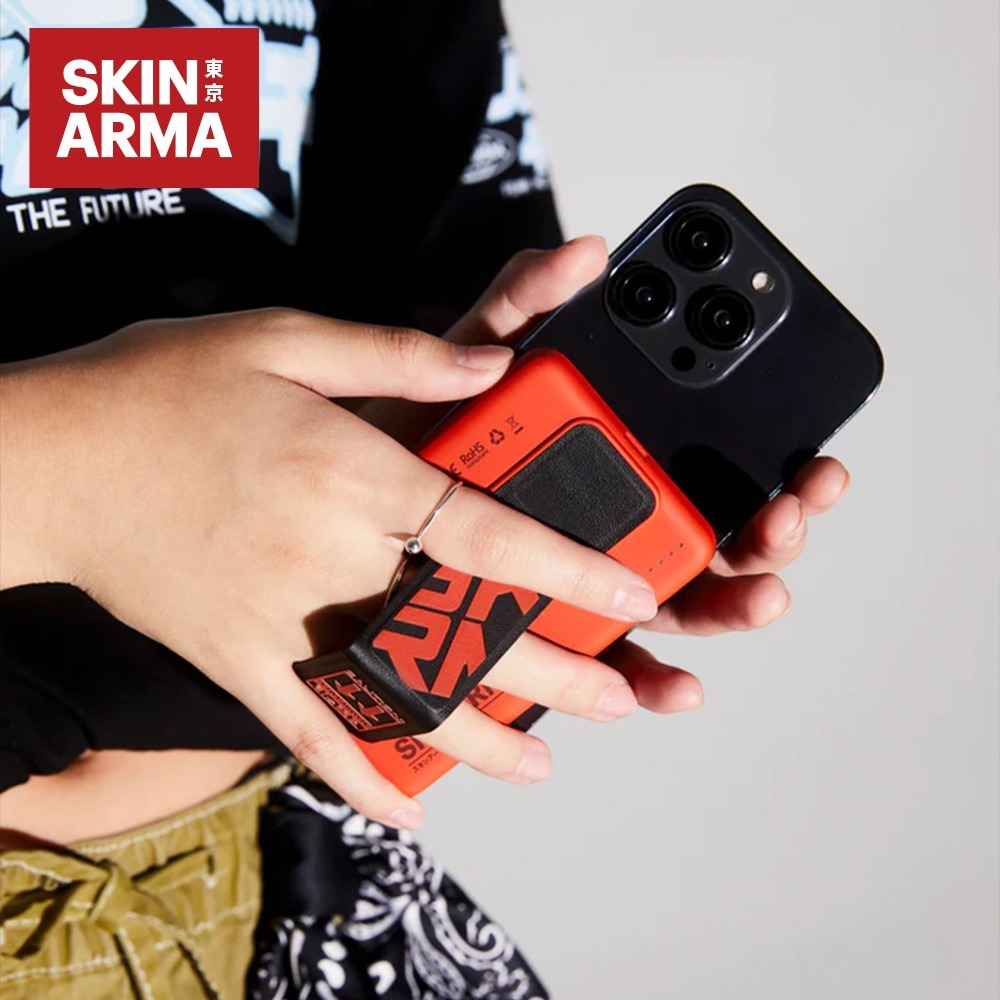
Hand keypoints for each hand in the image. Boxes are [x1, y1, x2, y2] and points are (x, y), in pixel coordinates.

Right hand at [0, 308, 666, 826]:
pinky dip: (359, 776)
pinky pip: (306, 733)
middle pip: (460, 629)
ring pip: (398, 698)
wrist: (52, 457)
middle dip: (551, 670)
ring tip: (540, 763)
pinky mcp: (235, 659)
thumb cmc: (162, 387)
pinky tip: (406, 810)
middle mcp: (325, 557)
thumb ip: (401, 355)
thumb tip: (497, 363)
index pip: (484, 535)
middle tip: (616, 696)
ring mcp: (278, 621)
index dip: (568, 569)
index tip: (630, 596)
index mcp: (350, 473)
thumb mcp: (284, 339)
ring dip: (478, 739)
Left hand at [360, 236, 852, 715]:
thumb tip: (585, 252)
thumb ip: (520, 307)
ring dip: (730, 605)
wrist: (340, 499)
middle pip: (713, 534)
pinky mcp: (551, 629)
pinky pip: (612, 661)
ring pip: (679, 600)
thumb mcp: (467, 363)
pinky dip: (651, 678)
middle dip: (768, 535)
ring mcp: (585, 579)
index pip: (709, 462)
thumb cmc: (412, 430)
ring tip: (757, 599)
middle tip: (787, 523)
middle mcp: (611, 518)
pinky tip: (672, 684)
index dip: (771, 464)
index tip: (809, 464)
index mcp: (608, 453)